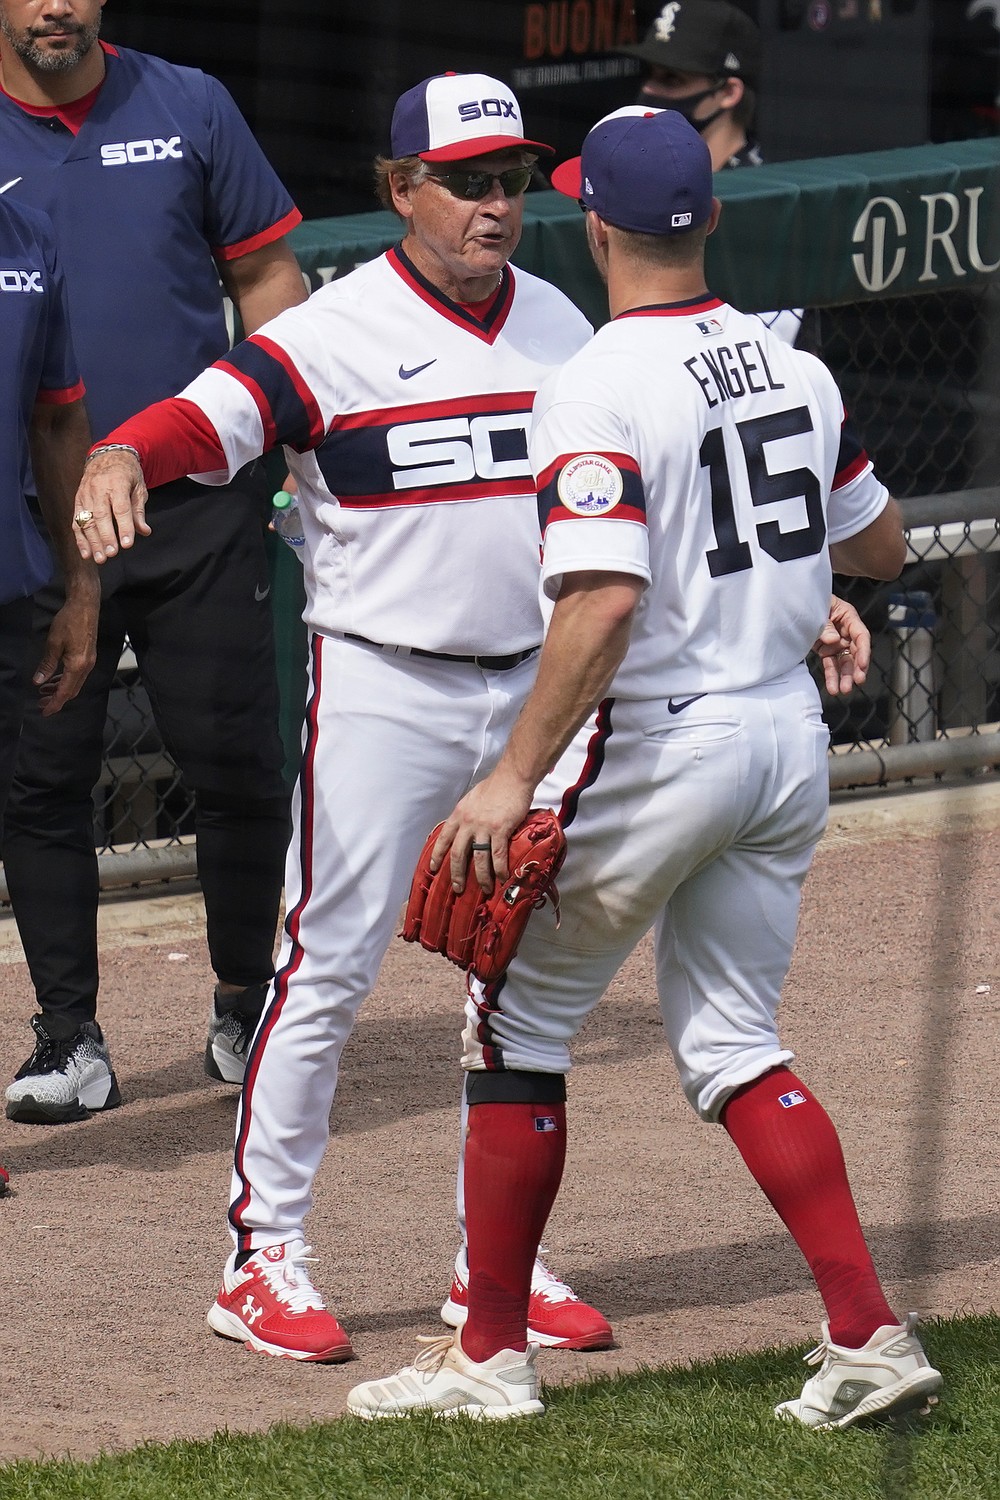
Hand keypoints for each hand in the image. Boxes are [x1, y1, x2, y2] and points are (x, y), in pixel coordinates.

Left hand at [33, 571, 99, 714]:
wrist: (86, 606)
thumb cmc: (68, 622)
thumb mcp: (53, 644)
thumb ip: (47, 665)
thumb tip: (38, 682)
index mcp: (77, 666)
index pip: (64, 692)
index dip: (54, 704)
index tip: (44, 711)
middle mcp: (86, 667)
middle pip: (72, 691)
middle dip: (56, 699)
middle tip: (41, 703)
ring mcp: (89, 662)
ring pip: (75, 684)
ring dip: (60, 689)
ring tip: (44, 690)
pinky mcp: (89, 657)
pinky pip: (78, 675)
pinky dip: (66, 680)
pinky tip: (55, 678)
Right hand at [72, 451, 150, 562]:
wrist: (106, 456)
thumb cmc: (126, 474)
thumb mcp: (139, 487)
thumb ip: (139, 511)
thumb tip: (144, 531)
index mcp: (117, 482)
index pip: (120, 508)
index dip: (124, 527)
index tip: (127, 544)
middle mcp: (98, 488)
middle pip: (101, 515)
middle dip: (106, 536)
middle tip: (112, 554)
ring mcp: (85, 494)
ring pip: (86, 520)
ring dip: (93, 542)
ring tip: (100, 559)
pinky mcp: (77, 501)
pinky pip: (76, 521)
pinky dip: (80, 539)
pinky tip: (86, 553)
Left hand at [430, 768, 534, 893]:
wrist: (512, 777)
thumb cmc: (496, 786)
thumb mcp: (472, 798)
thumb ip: (467, 814)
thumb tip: (467, 826)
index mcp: (459, 814)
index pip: (443, 838)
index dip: (437, 854)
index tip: (433, 867)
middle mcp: (467, 822)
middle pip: (457, 854)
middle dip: (456, 874)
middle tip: (458, 888)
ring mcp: (483, 827)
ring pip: (478, 859)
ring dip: (481, 877)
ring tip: (485, 889)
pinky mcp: (500, 830)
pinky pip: (497, 855)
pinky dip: (499, 869)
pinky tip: (502, 877)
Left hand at [813, 593, 870, 695]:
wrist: (793, 602)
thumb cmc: (809, 600)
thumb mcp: (818, 609)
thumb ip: (825, 625)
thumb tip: (834, 640)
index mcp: (847, 616)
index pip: (861, 635)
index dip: (863, 651)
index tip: (862, 665)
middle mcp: (845, 630)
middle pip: (855, 651)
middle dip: (856, 667)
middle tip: (857, 681)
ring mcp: (836, 641)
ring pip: (844, 661)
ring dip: (845, 676)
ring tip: (843, 691)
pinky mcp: (826, 650)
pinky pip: (831, 665)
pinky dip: (831, 676)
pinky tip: (833, 688)